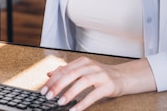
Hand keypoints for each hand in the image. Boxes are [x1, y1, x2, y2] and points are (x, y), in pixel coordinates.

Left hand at [41, 57, 155, 109]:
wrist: (122, 77)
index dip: (53, 80)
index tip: (44, 89)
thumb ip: (67, 71)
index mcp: (83, 62)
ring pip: (82, 82)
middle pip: (71, 74)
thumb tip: (49, 73)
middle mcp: (91, 66)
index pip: (64, 69)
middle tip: (49, 96)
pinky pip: (94, 94)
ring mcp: (100, 75)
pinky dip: (83, 102)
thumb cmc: (100, 75)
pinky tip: (75, 109)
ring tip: (60, 102)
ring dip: (70, 93)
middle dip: (58, 86)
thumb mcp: (83, 70)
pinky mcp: (108, 85)